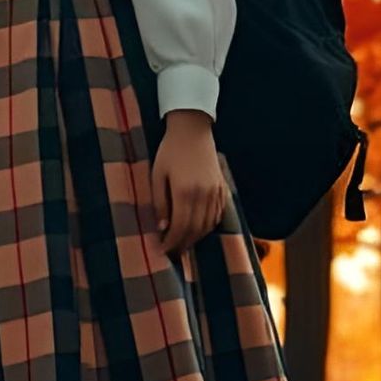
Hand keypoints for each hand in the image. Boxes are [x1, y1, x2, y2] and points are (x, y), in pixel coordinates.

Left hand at [152, 111, 226, 256]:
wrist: (192, 129)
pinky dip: (208, 226)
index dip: (172, 242)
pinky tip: (199, 228)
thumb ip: (160, 202)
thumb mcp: (157, 174)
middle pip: (195, 230)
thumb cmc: (170, 150)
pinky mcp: (222, 188)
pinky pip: (217, 214)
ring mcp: (215, 192)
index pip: (180, 227)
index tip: (163, 251)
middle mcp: (203, 195)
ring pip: (208, 225)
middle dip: (183, 244)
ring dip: (196, 237)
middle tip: (172, 252)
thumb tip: (162, 228)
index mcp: (185, 191)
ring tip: (183, 243)